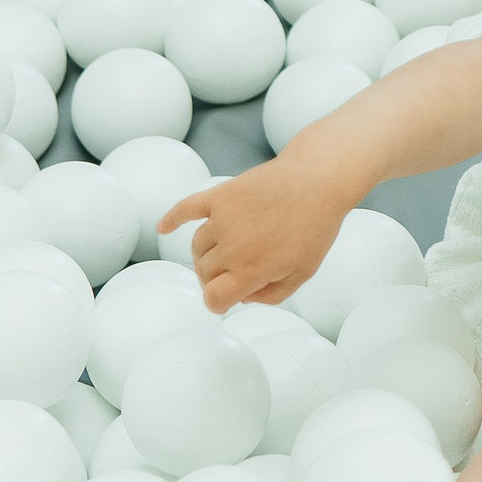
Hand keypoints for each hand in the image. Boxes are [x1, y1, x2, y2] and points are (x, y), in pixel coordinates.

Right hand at [159, 157, 351, 313]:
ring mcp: (222, 219)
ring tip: (227, 249)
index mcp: (251, 271)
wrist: (318, 179)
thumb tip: (242, 298)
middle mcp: (232, 248)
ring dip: (206, 253)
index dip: (219, 302)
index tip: (227, 297)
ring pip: (197, 246)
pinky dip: (172, 219)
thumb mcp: (303, 272)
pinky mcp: (220, 195)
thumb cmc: (316, 227)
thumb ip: (271, 294)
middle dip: (216, 277)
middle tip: (235, 269)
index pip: (213, 299)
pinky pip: (186, 208)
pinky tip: (163, 227)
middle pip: (203, 273)